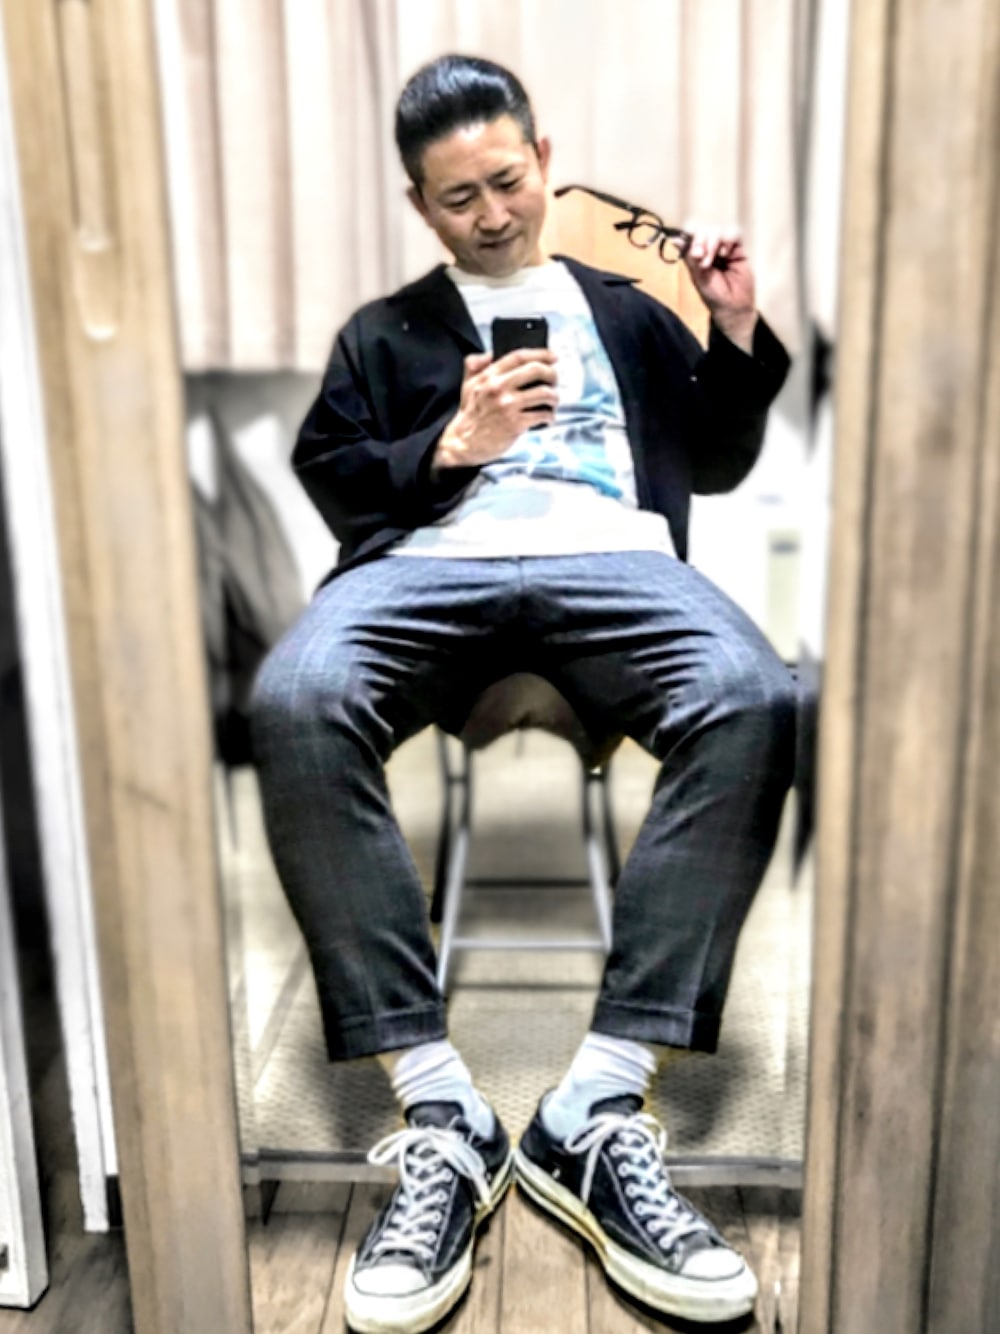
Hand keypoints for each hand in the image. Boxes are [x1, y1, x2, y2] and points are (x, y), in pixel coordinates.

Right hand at [433, 347, 558, 470]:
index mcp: (489, 376)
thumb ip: (475, 365)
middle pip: (536, 370)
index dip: (540, 353)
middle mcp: (499, 388)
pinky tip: (547, 417)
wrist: (464, 443)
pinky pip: (542, 414)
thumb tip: (490, 353)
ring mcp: (508, 406)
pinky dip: (549, 416)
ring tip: (553, 401)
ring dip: (554, 397)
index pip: (519, 356)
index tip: (553, 356)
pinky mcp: (515, 424)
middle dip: (552, 373)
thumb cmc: (470, 414)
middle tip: (555, 380)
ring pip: (544, 393)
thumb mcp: (468, 384)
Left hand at [682, 227, 757, 352]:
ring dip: (712, 243)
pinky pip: (733, 233)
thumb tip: (674, 239)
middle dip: (700, 241)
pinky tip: (725, 254)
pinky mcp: (738, 248)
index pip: (690, 234)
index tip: (691, 249)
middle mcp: (709, 247)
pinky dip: (727, 241)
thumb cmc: (713, 294)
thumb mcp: (697, 276)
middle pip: (703, 229)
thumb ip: (689, 257)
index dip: (690, 235)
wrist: (734, 305)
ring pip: (717, 230)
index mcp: (696, 253)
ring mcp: (723, 246)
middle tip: (700, 257)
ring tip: (712, 261)